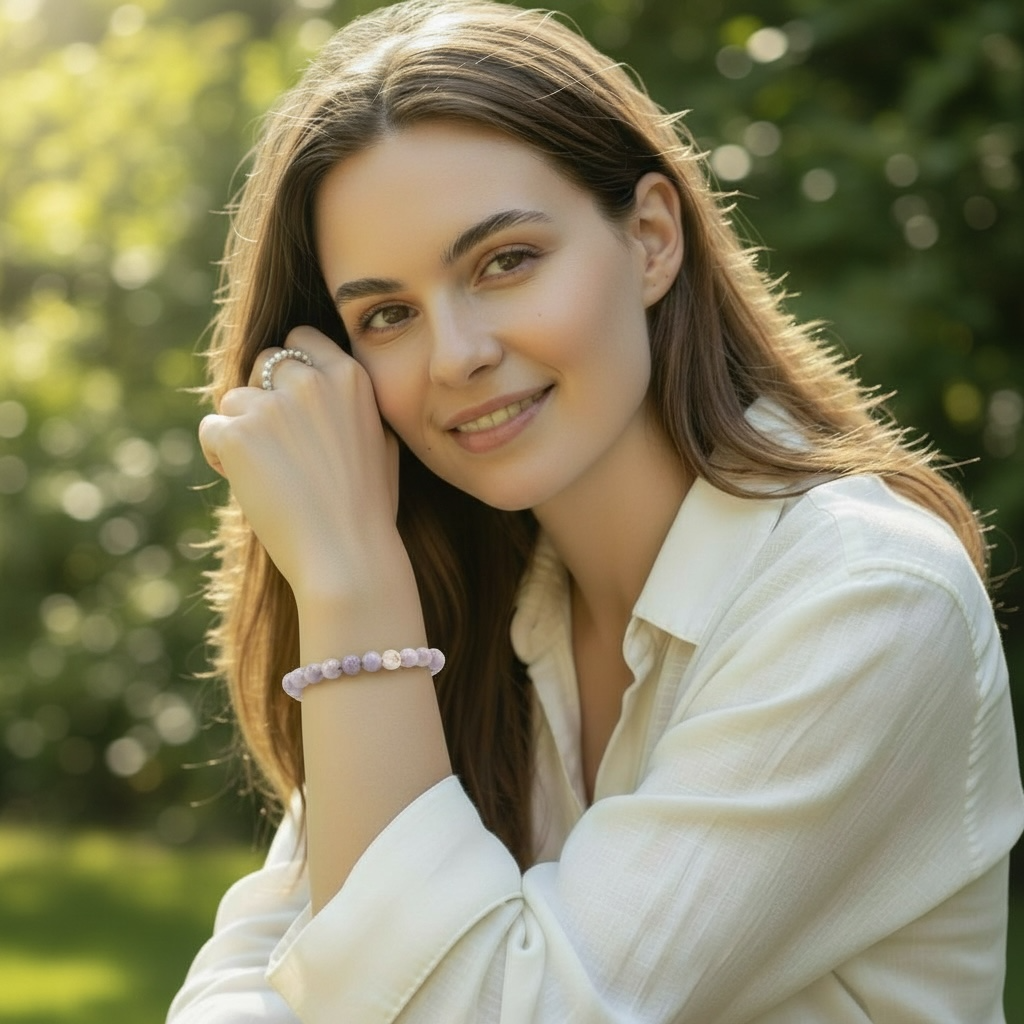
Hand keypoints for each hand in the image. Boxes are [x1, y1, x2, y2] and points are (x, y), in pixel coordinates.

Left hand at [198, 326, 404, 603]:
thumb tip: (329, 387)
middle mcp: (310, 381)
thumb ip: (354, 407)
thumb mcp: (381, 443)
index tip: (291, 399)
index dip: (290, 367)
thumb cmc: (368, 509)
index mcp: (350, 377)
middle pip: (263, 362)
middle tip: (275, 443)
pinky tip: (248, 484)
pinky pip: (211, 430)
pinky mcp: (238, 435)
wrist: (348, 556)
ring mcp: (272, 407)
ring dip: (241, 430)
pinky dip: (222, 456)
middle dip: (262, 394)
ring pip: (234, 399)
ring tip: (267, 473)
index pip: (302, 340)